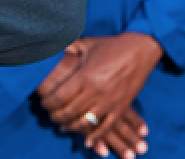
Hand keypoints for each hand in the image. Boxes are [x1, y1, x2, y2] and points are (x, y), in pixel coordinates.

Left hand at [36, 33, 163, 157]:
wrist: (140, 50)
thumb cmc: (112, 45)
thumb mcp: (88, 44)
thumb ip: (69, 47)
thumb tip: (53, 46)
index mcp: (85, 76)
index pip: (60, 96)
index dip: (49, 103)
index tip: (43, 103)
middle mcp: (96, 91)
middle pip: (69, 112)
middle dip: (57, 116)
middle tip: (51, 116)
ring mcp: (109, 101)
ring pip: (85, 122)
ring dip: (72, 127)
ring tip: (64, 126)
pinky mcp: (121, 107)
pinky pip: (106, 127)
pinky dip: (96, 136)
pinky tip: (87, 140)